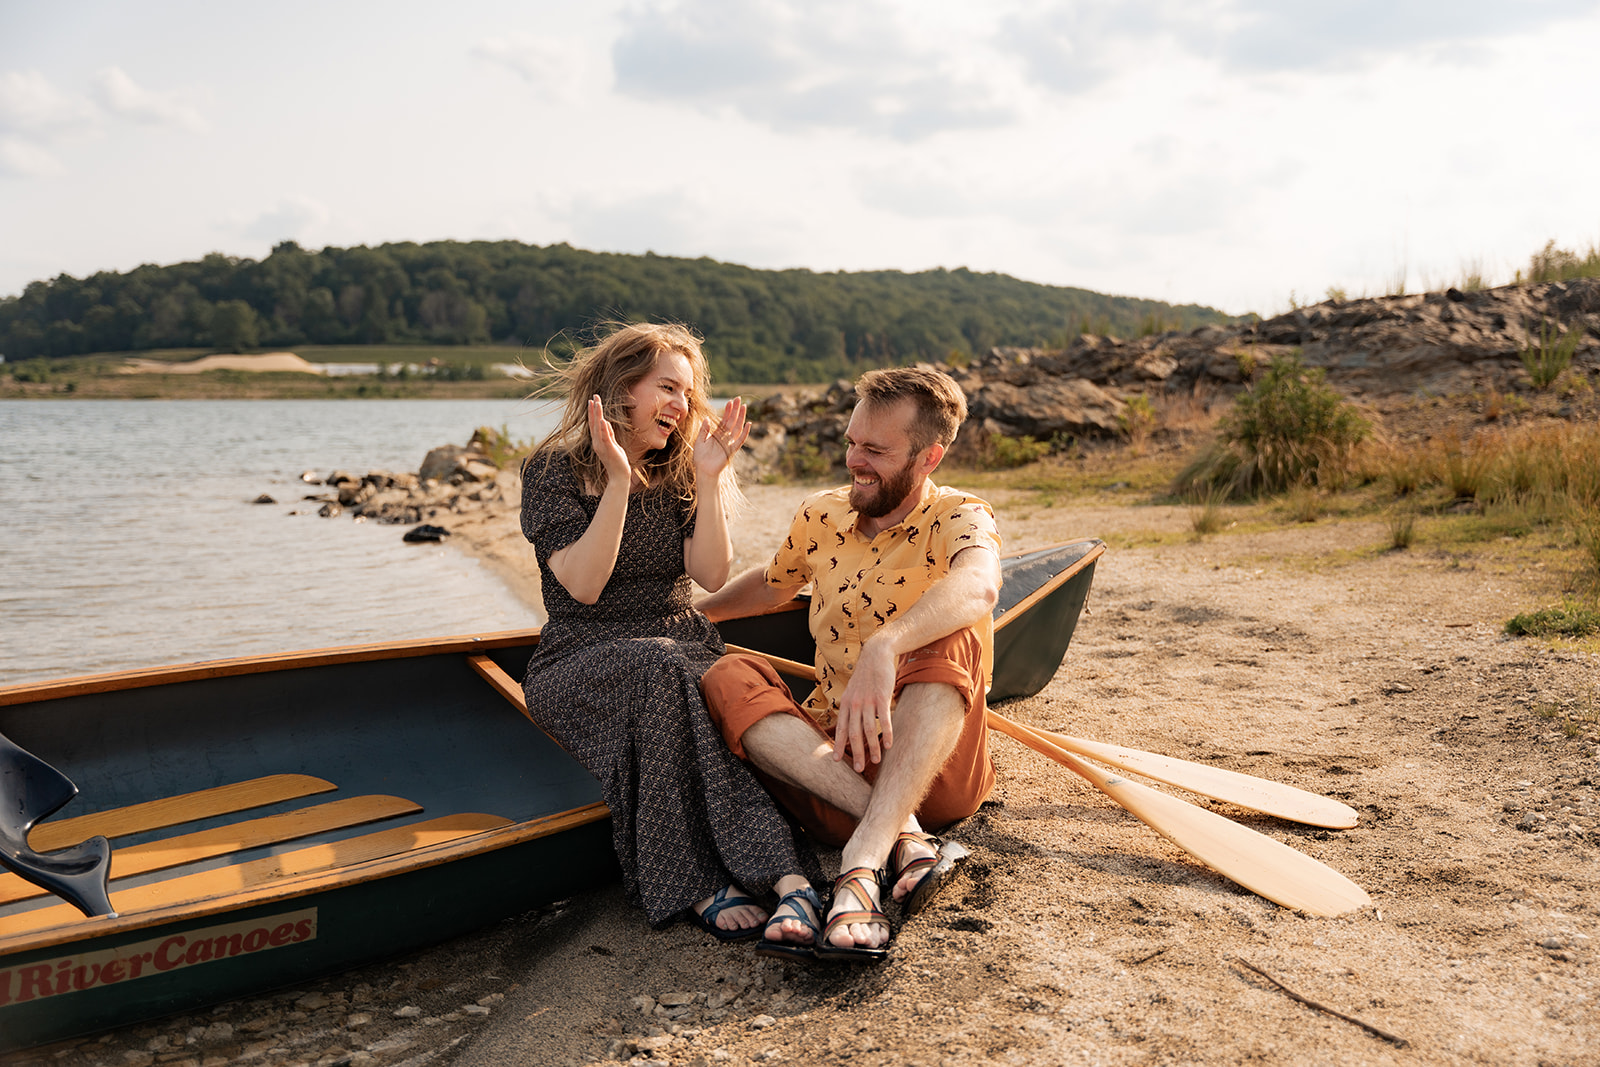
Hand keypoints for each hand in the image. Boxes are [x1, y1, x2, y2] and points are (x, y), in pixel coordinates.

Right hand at [588, 395, 631, 488]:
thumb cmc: (617, 461)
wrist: (619, 476)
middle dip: (594, 409)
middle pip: (593, 423)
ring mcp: (602, 446)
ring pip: (597, 427)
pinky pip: (605, 437)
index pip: (594, 424)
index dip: (593, 412)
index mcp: (598, 441)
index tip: (592, 400)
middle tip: (594, 396)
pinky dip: (603, 428)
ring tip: (597, 403)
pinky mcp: (609, 449)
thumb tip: (606, 422)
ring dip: (597, 415)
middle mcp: (597, 442)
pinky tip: (603, 419)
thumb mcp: (613, 444)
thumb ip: (609, 434)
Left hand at [693, 398, 750, 479]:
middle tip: (739, 399)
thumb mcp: (699, 440)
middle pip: (732, 421)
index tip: (730, 401)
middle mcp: (725, 437)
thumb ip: (704, 430)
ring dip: (741, 417)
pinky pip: (740, 440)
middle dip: (735, 410)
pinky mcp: (732, 450)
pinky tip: (748, 423)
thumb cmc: (700, 457)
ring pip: (737, 427)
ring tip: (744, 406)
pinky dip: (745, 432)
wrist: (703, 470)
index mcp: (717, 434)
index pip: (724, 420)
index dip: (727, 411)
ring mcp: (729, 443)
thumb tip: (706, 418)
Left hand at [832, 639, 896, 770]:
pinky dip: (886, 734)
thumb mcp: (854, 690)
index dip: (838, 745)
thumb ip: (852, 707)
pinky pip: (884, 720)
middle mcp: (854, 704)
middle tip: (858, 769)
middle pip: (854, 733)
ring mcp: (867, 701)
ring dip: (873, 748)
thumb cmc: (866, 675)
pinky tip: (889, 745)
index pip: (841, 728)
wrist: (876, 654)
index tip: (837, 760)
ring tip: (877, 761)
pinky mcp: (881, 697)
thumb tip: (853, 724)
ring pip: (868, 730)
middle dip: (856, 753)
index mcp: (846, 703)